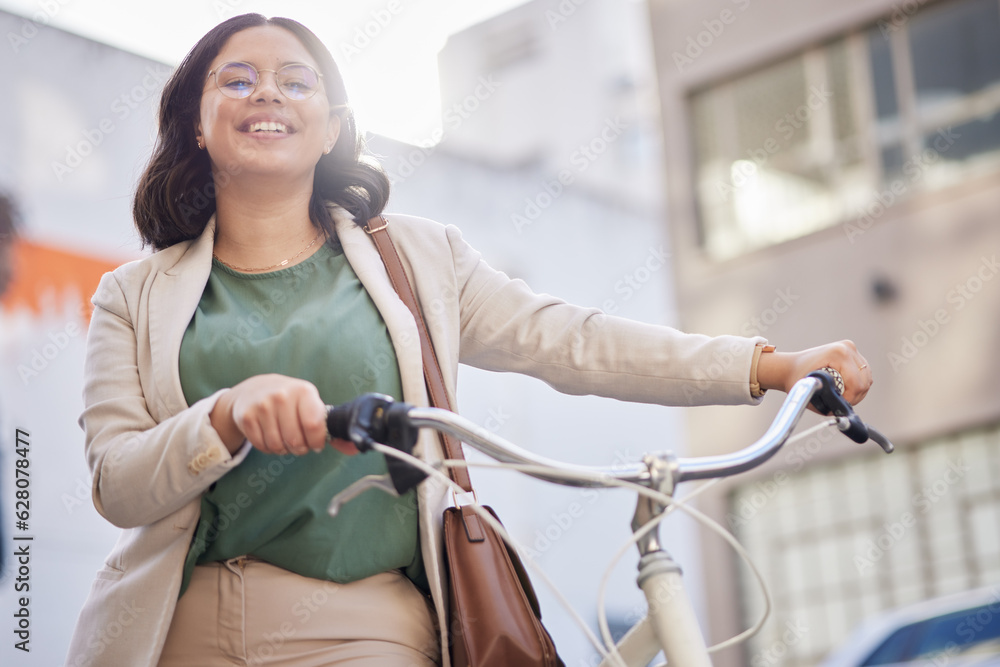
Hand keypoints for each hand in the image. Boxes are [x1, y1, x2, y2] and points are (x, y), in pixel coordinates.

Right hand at [211, 374, 358, 455]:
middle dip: (300, 448)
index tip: (316, 444)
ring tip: (284, 438)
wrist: (254, 389)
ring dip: (283, 449)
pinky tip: (270, 435)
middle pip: (296, 440)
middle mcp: (282, 396)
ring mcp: (262, 406)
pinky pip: (262, 446)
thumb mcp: (309, 403)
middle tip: (299, 443)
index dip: (316, 441)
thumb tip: (354, 448)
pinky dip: (268, 448)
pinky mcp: (246, 417)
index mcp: (304, 391)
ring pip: (278, 445)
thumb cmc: (290, 400)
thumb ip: (328, 425)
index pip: (314, 425)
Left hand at [756, 340, 872, 405]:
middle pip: (864, 381)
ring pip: (866, 378)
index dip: (850, 398)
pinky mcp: (852, 352)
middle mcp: (847, 348)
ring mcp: (850, 348)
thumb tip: (840, 412)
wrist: (790, 366)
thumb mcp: (809, 390)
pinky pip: (864, 374)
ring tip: (842, 397)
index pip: (857, 383)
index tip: (839, 404)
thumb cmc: (797, 378)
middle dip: (854, 396)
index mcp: (838, 353)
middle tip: (840, 402)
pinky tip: (846, 390)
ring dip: (858, 392)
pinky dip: (858, 384)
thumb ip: (825, 402)